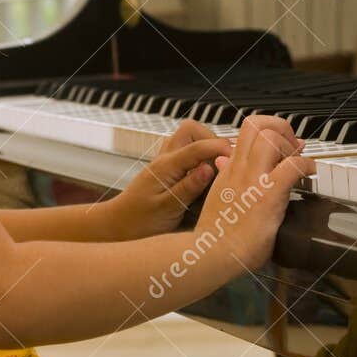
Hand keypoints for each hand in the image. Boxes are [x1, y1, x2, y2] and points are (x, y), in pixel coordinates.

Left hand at [104, 118, 232, 239]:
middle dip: (213, 141)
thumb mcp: (166, 209)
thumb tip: (210, 169)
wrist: (117, 227)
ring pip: (189, 139)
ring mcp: (165, 163)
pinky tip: (207, 179)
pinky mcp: (167, 171)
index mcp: (165, 166)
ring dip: (206, 150)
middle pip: (192, 130)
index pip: (198, 145)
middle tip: (227, 163)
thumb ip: (188, 188)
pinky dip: (200, 160)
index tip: (240, 158)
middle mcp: (165, 159)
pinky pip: (186, 154)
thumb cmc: (138, 222)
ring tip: (220, 171)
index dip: (221, 148)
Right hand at [195, 114, 315, 274]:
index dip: (268, 130)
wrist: (209, 254)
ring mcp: (253, 180)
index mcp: (228, 169)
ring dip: (290, 145)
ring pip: (271, 137)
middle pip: (257, 124)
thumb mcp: (218, 196)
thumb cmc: (216, 235)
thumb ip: (225, 176)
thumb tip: (225, 161)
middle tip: (291, 146)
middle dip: (281, 128)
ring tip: (297, 161)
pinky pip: (293, 166)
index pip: (247, 132)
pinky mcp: (268, 195)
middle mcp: (239, 169)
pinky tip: (309, 173)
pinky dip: (306, 165)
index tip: (281, 143)